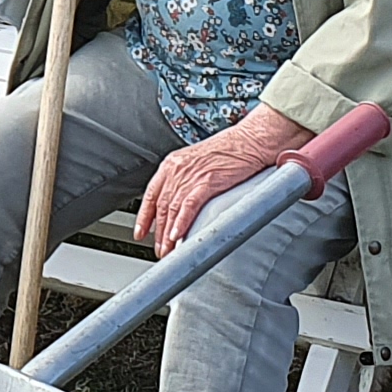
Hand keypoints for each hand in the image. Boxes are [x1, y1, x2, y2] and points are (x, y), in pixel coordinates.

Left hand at [138, 106, 321, 257]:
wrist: (250, 140)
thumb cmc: (231, 150)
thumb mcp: (199, 163)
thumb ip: (187, 180)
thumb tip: (181, 204)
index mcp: (173, 163)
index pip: (151, 194)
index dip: (144, 216)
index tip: (140, 232)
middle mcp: (177, 168)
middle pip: (160, 206)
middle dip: (157, 232)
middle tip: (159, 250)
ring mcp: (191, 175)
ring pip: (172, 209)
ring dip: (168, 234)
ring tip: (168, 251)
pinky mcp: (207, 181)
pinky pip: (188, 206)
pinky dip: (181, 223)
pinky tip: (177, 236)